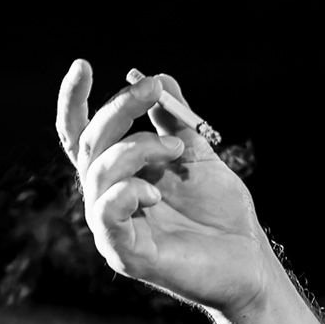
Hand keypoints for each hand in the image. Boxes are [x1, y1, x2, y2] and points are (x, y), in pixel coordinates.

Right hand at [57, 59, 275, 316]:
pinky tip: (154, 191)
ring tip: (175, 150)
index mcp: (120, 175)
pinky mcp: (127, 254)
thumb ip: (175, 122)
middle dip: (120, 110)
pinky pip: (108, 216)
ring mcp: (113, 227)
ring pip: (100, 173)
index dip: (75, 101)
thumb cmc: (221, 213)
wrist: (249, 259)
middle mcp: (108, 198)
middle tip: (153, 91)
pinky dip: (126, 193)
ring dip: (137, 148)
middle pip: (91, 144)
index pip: (82, 135)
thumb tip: (159, 79)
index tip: (83, 64)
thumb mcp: (197, 156)